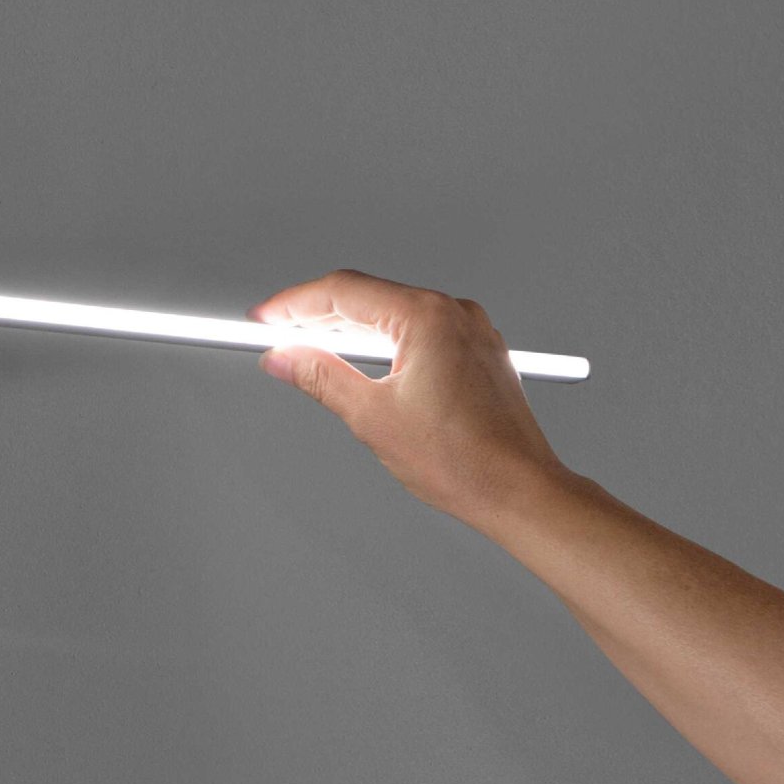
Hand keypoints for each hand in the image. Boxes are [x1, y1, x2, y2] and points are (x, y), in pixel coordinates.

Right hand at [246, 268, 573, 534]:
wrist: (519, 490)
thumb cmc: (464, 461)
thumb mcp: (372, 417)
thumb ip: (322, 377)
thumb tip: (286, 357)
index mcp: (426, 317)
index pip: (343, 292)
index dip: (293, 304)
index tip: (264, 319)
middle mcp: (453, 313)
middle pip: (368, 299)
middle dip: (317, 318)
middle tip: (277, 337)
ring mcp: (470, 330)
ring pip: (393, 316)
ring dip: (350, 332)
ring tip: (311, 352)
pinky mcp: (477, 351)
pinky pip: (420, 332)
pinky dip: (385, 344)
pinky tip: (363, 364)